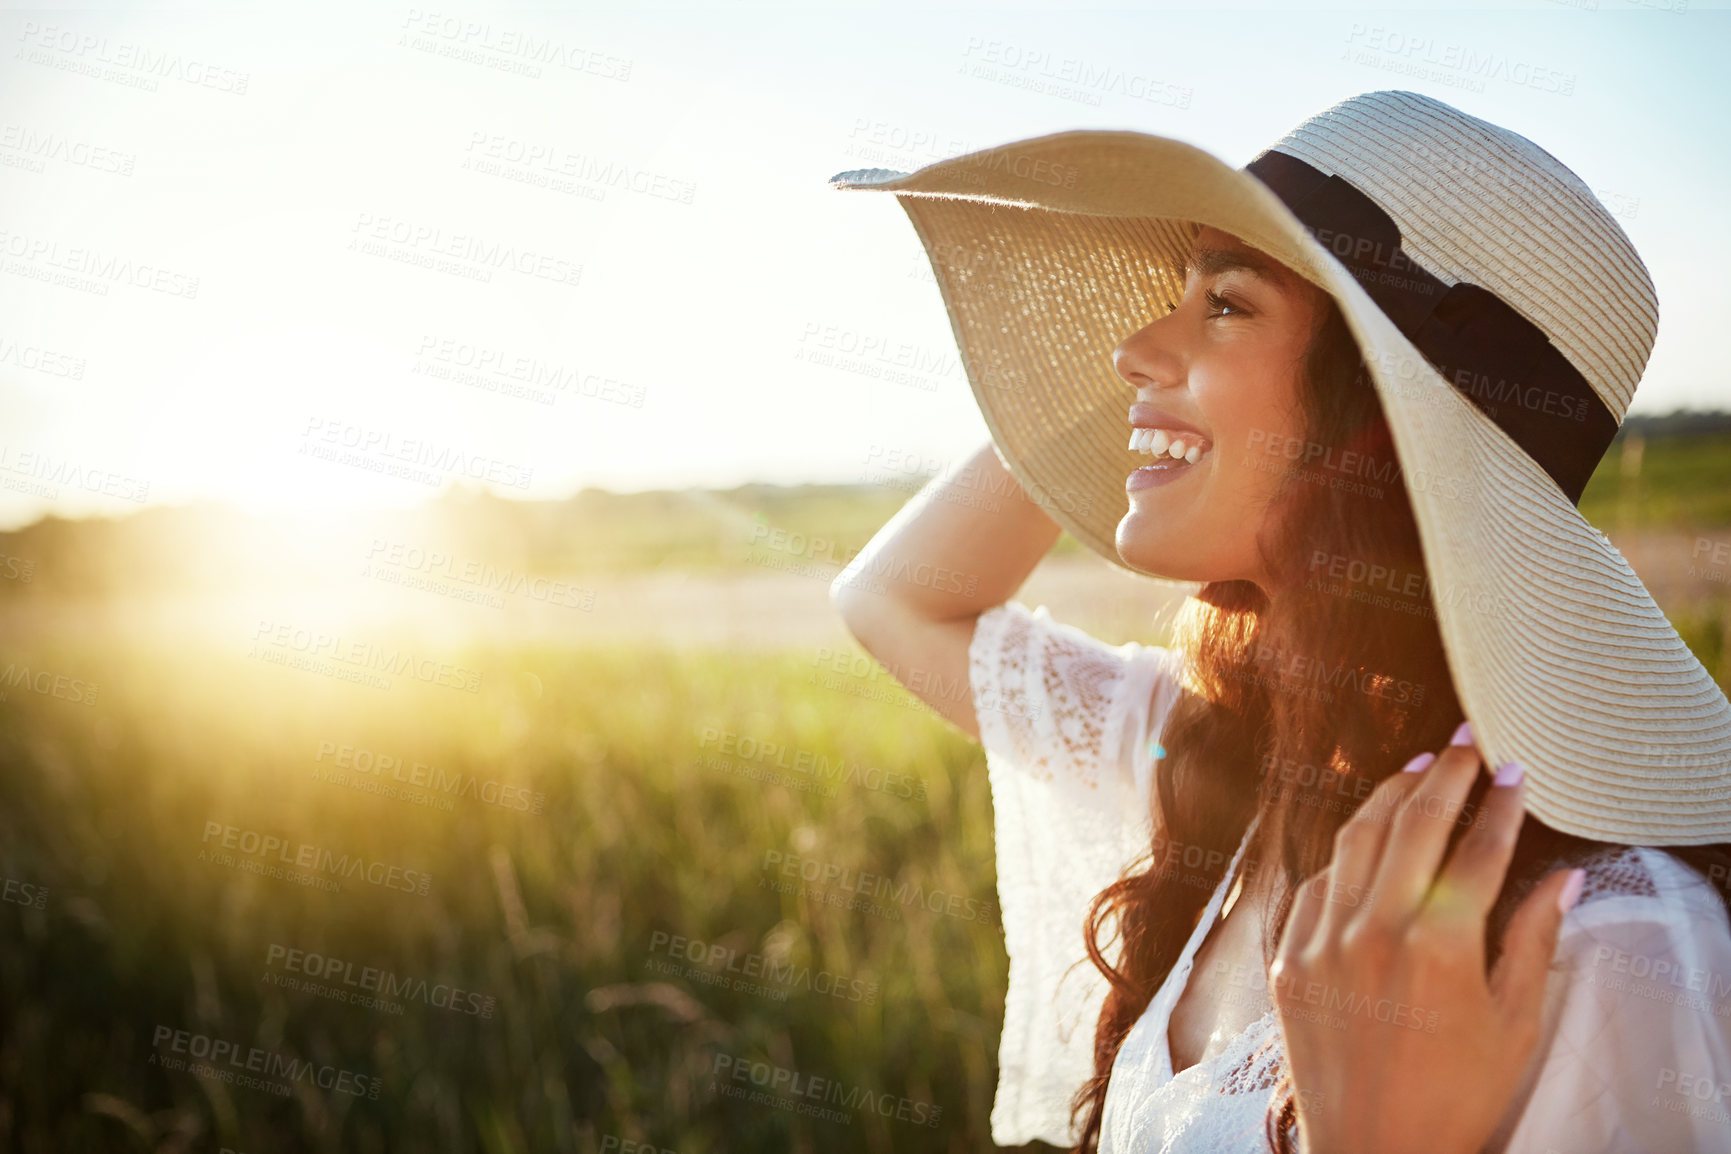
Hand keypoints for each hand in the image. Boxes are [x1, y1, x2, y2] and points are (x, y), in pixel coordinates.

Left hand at [1269, 722, 1584, 1153]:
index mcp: (1439, 946)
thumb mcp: (1514, 1024)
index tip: (1515, 769)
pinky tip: (1367, 842)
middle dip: (1445, 776)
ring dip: (1387, 797)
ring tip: (1418, 771)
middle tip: (1465, 743)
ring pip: (1352, 841)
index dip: (1500, 804)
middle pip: (1412, 825)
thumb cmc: (1457, 1096)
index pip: (1477, 850)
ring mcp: (1321, 941)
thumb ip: (1533, 941)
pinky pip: (1315, 885)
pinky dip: (1345, 858)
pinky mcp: (1288, 959)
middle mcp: (1374, 931)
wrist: (1373, 1152)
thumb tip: (1563, 878)